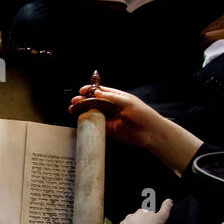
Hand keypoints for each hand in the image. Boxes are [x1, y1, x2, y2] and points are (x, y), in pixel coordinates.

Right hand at [68, 84, 202, 173]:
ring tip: (73, 110)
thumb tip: (97, 92)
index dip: (91, 90)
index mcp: (117, 97)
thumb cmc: (143, 114)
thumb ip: (112, 97)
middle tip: (74, 102)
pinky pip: (96, 125)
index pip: (101, 91)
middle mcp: (112, 107)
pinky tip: (80, 121)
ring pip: (93, 113)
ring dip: (83, 111)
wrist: (150, 133)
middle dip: (83, 100)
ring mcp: (109, 118)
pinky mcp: (108, 130)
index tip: (82, 90)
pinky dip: (88, 123)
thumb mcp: (128, 102)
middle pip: (94, 102)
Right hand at [200, 14, 223, 50]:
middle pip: (205, 33)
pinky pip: (212, 25)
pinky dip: (210, 32)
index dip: (202, 46)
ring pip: (207, 28)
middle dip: (202, 42)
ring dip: (205, 37)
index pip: (208, 37)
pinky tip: (212, 38)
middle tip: (204, 51)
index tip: (204, 53)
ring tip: (207, 45)